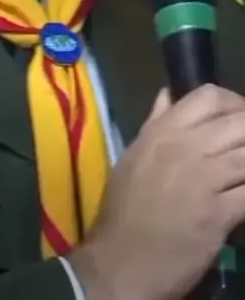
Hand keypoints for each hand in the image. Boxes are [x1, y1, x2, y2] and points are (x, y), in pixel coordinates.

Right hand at [69, 84, 244, 299]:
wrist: (122, 259)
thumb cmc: (125, 207)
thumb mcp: (133, 155)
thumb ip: (154, 122)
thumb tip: (168, 94)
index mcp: (163, 130)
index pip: (208, 96)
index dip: (232, 102)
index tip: (238, 116)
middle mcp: (185, 147)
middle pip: (239, 122)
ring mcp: (203, 179)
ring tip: (243, 172)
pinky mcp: (218, 213)